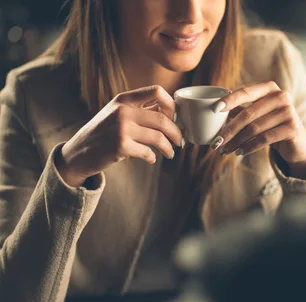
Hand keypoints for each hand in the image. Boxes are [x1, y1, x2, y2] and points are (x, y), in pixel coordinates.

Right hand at [56, 85, 182, 186]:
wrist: (78, 152)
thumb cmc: (103, 132)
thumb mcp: (117, 113)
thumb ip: (139, 109)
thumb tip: (172, 113)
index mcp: (124, 99)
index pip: (157, 91)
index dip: (171, 105)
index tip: (174, 118)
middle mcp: (123, 110)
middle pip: (163, 119)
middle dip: (176, 132)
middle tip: (179, 141)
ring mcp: (121, 128)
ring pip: (159, 138)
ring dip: (169, 148)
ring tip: (170, 153)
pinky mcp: (120, 146)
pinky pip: (148, 152)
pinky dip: (152, 157)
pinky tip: (151, 159)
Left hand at [209, 82, 305, 167]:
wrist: (297, 143)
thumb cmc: (272, 125)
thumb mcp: (257, 115)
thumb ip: (241, 109)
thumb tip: (214, 111)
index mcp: (270, 88)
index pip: (246, 92)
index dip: (229, 100)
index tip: (214, 110)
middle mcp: (281, 96)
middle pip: (248, 114)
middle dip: (229, 130)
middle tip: (216, 142)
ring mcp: (289, 112)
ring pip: (255, 128)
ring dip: (236, 141)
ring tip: (225, 150)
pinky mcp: (292, 128)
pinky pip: (264, 139)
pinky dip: (249, 147)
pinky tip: (239, 152)